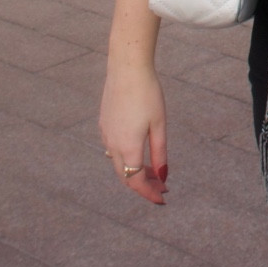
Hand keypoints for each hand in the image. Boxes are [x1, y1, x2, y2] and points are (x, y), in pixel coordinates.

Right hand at [99, 61, 167, 204]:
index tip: (163, 198)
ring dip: (134, 171)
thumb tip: (162, 176)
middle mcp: (112, 144)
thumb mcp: (159, 125)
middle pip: (125, 176)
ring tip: (154, 170)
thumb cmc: (147, 94)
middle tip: (162, 186)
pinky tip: (138, 151)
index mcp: (127, 147)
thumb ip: (160, 153)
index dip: (150, 193)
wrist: (126, 68)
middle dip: (144, 185)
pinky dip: (126, 157)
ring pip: (118, 163)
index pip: (136, 181)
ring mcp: (105, 134)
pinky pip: (113, 149)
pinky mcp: (104, 124)